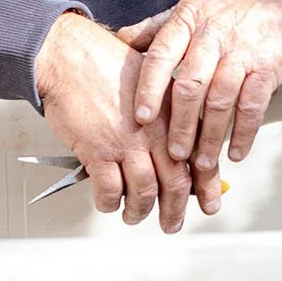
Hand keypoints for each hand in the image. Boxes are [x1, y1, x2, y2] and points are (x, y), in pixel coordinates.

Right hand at [32, 11, 191, 230]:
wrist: (71, 57)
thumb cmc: (107, 65)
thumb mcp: (154, 82)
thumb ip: (169, 112)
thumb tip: (179, 144)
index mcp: (172, 115)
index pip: (199, 158)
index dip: (206, 186)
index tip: (210, 203)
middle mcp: (154, 132)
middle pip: (175, 183)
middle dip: (175, 210)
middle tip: (172, 223)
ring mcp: (127, 143)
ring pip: (144, 192)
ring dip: (140, 211)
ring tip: (134, 217)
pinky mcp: (99, 151)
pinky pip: (109, 189)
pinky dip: (110, 202)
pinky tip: (108, 203)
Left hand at [119, 0, 281, 213]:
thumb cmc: (241, 1)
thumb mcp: (197, 4)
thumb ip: (159, 25)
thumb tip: (122, 39)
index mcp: (189, 18)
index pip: (161, 55)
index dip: (148, 88)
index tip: (140, 118)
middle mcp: (214, 34)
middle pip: (189, 86)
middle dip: (179, 124)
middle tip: (173, 154)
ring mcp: (243, 50)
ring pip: (220, 101)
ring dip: (210, 137)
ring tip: (202, 163)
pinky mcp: (270, 65)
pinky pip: (253, 105)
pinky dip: (245, 132)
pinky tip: (237, 152)